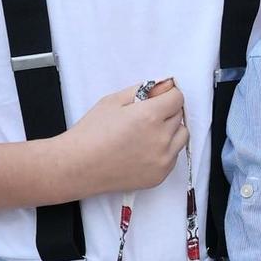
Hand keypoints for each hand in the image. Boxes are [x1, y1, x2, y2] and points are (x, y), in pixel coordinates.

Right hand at [61, 79, 187, 195]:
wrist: (78, 166)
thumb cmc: (90, 134)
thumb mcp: (113, 101)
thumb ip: (144, 90)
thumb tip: (165, 85)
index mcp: (150, 116)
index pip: (177, 97)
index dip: (167, 94)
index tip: (158, 97)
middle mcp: (161, 138)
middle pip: (179, 115)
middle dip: (166, 111)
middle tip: (145, 116)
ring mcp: (162, 159)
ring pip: (182, 136)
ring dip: (171, 130)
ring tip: (147, 133)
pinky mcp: (160, 175)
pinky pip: (174, 156)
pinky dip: (165, 150)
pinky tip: (144, 149)